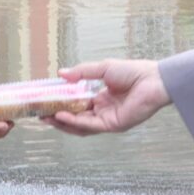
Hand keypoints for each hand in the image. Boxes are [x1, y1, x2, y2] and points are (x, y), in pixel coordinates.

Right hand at [47, 59, 169, 135]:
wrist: (153, 79)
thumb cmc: (132, 71)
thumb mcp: (102, 68)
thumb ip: (82, 72)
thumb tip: (60, 73)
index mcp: (101, 98)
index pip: (76, 105)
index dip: (60, 104)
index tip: (45, 101)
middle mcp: (103, 111)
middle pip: (75, 118)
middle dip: (57, 117)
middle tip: (40, 113)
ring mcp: (107, 119)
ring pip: (80, 125)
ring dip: (62, 122)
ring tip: (46, 117)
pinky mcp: (112, 125)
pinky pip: (90, 125)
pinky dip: (74, 121)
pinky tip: (61, 115)